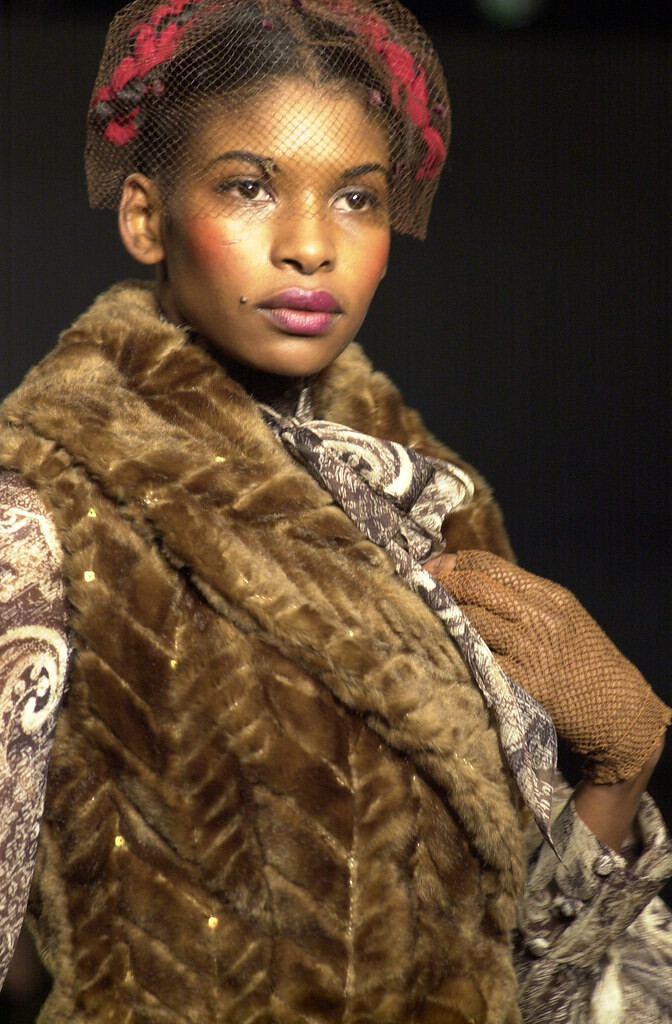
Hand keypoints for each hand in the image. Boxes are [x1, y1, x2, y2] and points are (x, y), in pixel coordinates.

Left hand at [424, 549, 668, 787]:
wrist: (621, 712)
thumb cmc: (588, 664)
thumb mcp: (565, 619)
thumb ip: (525, 600)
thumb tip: (471, 582)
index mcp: (549, 596)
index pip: (488, 565)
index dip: (451, 563)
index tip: (430, 569)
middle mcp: (539, 618)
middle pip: (474, 587)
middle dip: (439, 585)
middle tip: (417, 590)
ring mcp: (531, 650)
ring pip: (470, 620)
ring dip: (441, 618)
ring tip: (422, 618)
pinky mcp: (523, 684)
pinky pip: (478, 661)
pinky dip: (457, 653)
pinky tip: (441, 652)